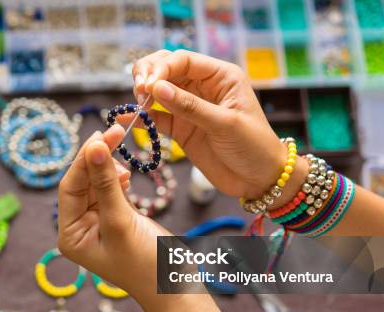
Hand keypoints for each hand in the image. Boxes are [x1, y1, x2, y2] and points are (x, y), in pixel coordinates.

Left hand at [58, 125, 169, 302]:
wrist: (177, 288)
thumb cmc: (147, 264)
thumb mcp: (121, 221)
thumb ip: (106, 184)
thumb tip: (92, 147)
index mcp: (70, 235)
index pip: (70, 188)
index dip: (84, 160)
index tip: (100, 135)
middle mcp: (78, 229)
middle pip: (82, 182)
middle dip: (96, 158)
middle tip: (114, 130)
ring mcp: (98, 223)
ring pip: (97, 183)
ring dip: (108, 165)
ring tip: (121, 147)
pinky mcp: (116, 219)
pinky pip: (111, 190)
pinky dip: (118, 178)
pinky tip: (126, 174)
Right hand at [133, 49, 306, 202]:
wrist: (258, 180)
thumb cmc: (253, 147)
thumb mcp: (224, 124)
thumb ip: (190, 107)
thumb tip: (156, 88)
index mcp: (220, 76)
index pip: (183, 60)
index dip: (161, 68)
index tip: (147, 85)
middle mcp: (202, 86)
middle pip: (166, 67)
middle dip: (148, 75)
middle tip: (139, 92)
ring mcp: (188, 107)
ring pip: (157, 89)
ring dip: (142, 93)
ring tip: (137, 106)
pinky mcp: (180, 127)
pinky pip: (156, 116)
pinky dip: (140, 116)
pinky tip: (124, 118)